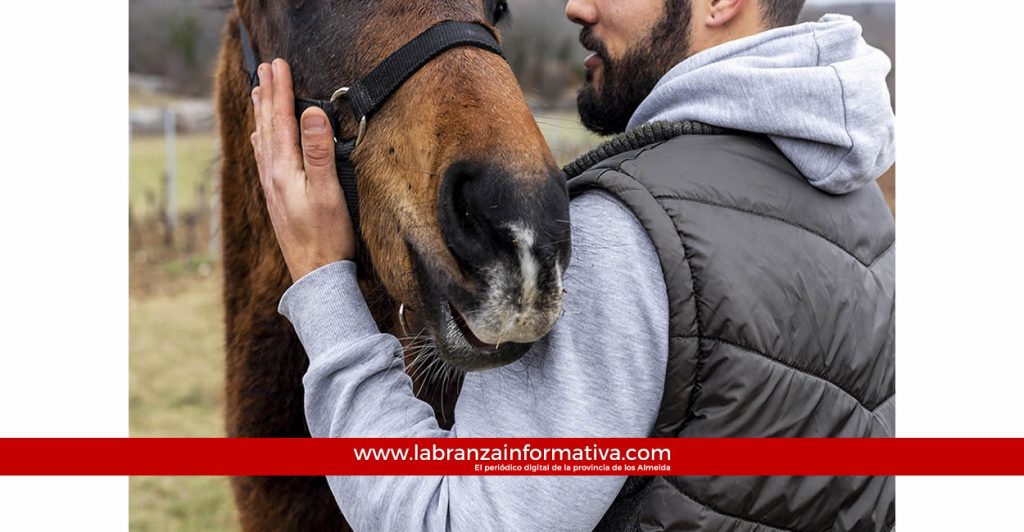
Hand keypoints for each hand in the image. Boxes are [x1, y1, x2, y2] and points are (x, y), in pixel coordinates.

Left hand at [250, 59, 355, 281]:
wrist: (315, 276)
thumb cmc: (326, 236)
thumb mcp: (328, 191)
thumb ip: (318, 151)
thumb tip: (311, 113)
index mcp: (283, 169)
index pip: (280, 120)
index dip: (280, 90)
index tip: (279, 63)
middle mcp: (272, 175)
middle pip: (267, 126)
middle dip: (267, 95)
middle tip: (264, 67)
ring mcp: (272, 187)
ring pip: (262, 140)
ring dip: (261, 114)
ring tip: (257, 92)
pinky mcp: (277, 199)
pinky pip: (264, 158)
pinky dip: (261, 139)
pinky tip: (259, 139)